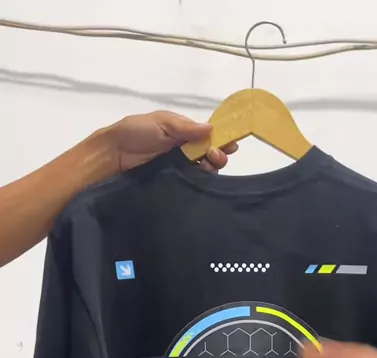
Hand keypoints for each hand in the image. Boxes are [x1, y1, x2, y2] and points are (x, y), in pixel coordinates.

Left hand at [106, 110, 237, 172]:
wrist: (111, 156)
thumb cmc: (134, 133)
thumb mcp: (161, 122)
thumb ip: (186, 127)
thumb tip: (212, 128)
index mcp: (180, 132)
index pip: (206, 136)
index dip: (220, 139)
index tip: (231, 145)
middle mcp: (181, 150)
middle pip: (208, 154)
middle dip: (218, 155)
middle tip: (217, 157)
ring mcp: (177, 167)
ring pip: (201, 170)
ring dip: (210, 168)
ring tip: (209, 167)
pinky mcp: (171, 183)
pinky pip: (189, 182)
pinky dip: (198, 181)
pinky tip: (201, 180)